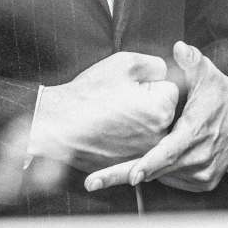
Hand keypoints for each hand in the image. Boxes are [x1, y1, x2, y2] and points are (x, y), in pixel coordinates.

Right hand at [28, 51, 180, 171]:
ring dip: (137, 120)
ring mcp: (143, 154)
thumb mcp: (125, 63)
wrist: (58, 125)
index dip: (148, 82)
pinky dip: (126, 137)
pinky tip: (107, 129)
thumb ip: (154, 64)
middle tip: (117, 101)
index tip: (127, 87)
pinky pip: (136, 143)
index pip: (169, 87)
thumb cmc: (90, 93)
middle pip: (162, 109)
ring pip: (149, 126)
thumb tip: (164, 72)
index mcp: (162, 109)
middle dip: (147, 102)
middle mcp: (158, 136)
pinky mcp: (128, 165)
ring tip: (110, 115)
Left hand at [83, 41, 227, 192]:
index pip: (171, 152)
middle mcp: (200, 157)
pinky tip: (137, 167)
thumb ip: (192, 61)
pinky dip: (156, 175)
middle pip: (157, 171)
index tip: (131, 173)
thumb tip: (179, 47)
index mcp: (197, 131)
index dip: (150, 163)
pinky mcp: (202, 182)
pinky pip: (173, 181)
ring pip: (162, 177)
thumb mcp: (208, 75)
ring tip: (103, 176)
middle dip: (123, 175)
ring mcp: (202, 173)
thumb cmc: (220, 94)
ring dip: (136, 175)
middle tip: (93, 181)